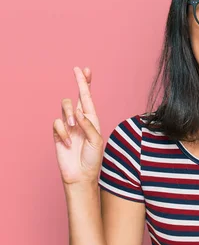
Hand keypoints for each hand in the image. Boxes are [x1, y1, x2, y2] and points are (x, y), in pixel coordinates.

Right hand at [52, 67, 103, 184]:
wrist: (80, 175)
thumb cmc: (92, 159)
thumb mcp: (96, 141)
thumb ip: (88, 125)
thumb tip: (78, 111)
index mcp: (92, 119)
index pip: (89, 98)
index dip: (87, 83)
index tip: (85, 69)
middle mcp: (80, 119)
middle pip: (77, 96)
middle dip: (79, 83)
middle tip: (77, 70)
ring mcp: (68, 125)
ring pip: (66, 106)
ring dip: (69, 114)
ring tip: (73, 127)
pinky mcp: (58, 133)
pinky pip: (57, 123)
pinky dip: (63, 132)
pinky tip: (68, 143)